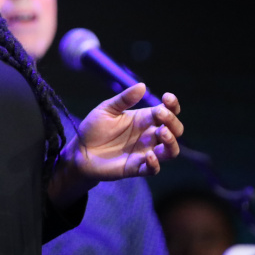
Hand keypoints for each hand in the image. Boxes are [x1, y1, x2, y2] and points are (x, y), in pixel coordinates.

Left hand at [49, 84, 182, 206]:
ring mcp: (144, 152)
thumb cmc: (94, 128)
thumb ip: (124, 99)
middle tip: (161, 116)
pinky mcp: (136, 168)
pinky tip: (149, 156)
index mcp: (143, 119)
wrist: (79, 151)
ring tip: (163, 134)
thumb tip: (142, 85)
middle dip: (173, 122)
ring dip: (171, 143)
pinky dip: (155, 164)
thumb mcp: (107, 109)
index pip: (167, 111)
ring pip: (170, 151)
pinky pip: (153, 169)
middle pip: (174, 130)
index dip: (172, 105)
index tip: (167, 97)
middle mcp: (148, 136)